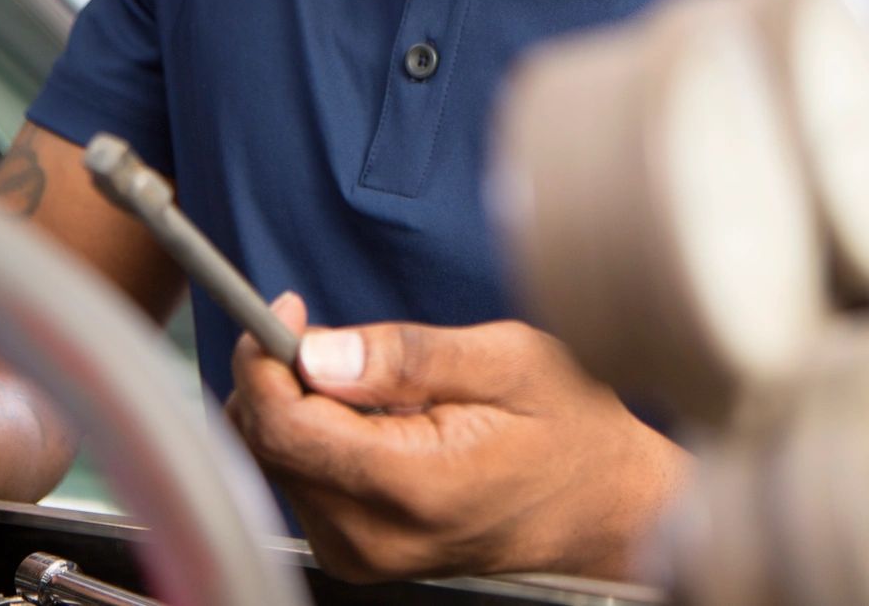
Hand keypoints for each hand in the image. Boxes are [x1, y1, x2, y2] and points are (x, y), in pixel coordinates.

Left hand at [226, 295, 689, 582]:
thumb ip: (409, 356)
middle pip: (269, 446)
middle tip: (321, 331)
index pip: (284, 427)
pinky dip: (315, 438)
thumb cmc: (569, 427)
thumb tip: (319, 352)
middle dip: (279, 378)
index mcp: (411, 484)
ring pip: (278, 465)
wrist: (601, 506)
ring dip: (297, 407)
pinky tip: (366, 418)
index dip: (268, 359)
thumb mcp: (508, 361)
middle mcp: (373, 534)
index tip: (287, 311)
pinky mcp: (359, 556)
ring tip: (363, 381)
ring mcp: (362, 554)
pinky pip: (301, 485)